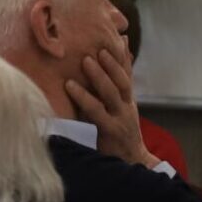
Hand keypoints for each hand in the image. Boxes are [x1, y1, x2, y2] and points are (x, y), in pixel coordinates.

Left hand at [66, 41, 158, 168]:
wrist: (131, 163)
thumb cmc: (119, 132)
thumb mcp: (121, 109)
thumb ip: (116, 88)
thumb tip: (115, 67)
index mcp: (128, 99)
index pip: (127, 74)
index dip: (122, 56)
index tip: (117, 37)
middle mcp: (126, 106)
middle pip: (122, 80)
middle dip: (111, 62)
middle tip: (98, 46)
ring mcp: (119, 118)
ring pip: (111, 92)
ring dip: (99, 75)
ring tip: (85, 60)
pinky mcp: (109, 130)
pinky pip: (95, 110)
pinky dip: (83, 97)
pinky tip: (70, 86)